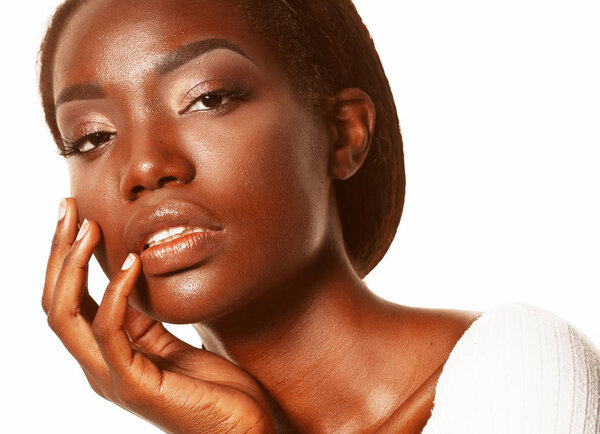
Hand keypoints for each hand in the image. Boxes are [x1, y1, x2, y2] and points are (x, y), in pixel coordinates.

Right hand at [42, 198, 274, 433]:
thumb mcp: (173, 344)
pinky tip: (133, 263)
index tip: (75, 215)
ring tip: (89, 227)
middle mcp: (100, 367)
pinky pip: (112, 334)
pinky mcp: (135, 387)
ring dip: (74, 267)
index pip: (70, 301)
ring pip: (67, 318)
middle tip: (67, 209)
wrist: (243, 432)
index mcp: (108, 355)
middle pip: (55, 304)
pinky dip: (116, 294)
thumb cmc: (215, 389)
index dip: (66, 257)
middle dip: (58, 253)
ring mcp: (113, 379)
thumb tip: (130, 279)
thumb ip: (145, 321)